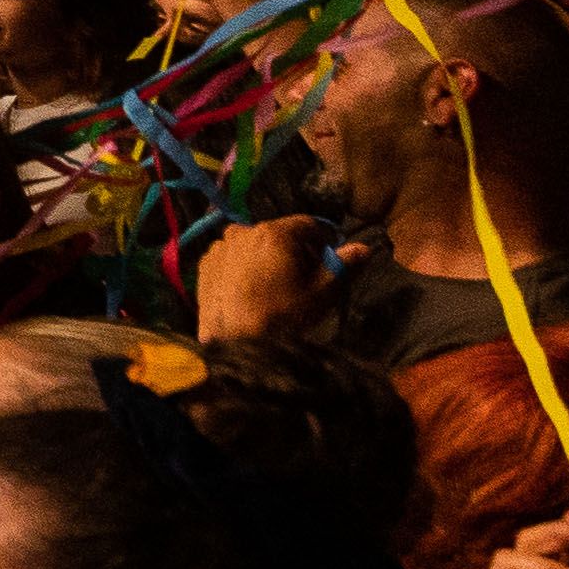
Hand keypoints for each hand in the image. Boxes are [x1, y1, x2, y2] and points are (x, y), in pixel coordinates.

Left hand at [194, 213, 343, 346]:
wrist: (236, 344)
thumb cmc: (283, 316)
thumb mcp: (320, 293)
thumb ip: (342, 266)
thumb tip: (364, 248)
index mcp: (273, 233)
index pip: (307, 224)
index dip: (323, 239)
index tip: (329, 257)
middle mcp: (241, 231)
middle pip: (279, 234)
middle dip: (296, 250)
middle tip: (305, 277)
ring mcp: (219, 247)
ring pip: (253, 245)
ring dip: (268, 257)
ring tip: (276, 287)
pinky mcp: (204, 264)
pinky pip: (232, 258)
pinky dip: (244, 267)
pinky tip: (251, 291)